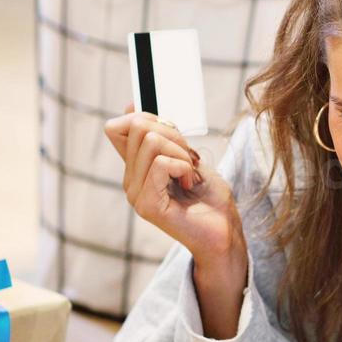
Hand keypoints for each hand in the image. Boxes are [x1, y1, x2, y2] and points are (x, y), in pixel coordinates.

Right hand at [103, 104, 241, 266]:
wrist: (225, 234)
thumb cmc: (211, 199)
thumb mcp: (188, 157)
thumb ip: (163, 137)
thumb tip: (131, 107)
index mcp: (136, 168)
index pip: (115, 128)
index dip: (145, 118)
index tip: (173, 135)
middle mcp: (130, 180)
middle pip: (136, 126)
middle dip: (173, 134)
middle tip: (190, 160)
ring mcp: (135, 193)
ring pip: (151, 142)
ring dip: (182, 153)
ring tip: (191, 175)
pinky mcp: (146, 204)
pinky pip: (161, 163)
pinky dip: (184, 167)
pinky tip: (190, 185)